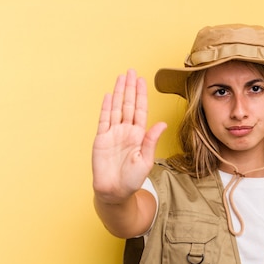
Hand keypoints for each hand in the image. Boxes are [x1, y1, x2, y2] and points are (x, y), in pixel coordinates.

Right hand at [92, 69, 166, 203]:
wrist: (115, 191)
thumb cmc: (132, 179)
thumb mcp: (146, 160)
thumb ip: (151, 141)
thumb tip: (162, 124)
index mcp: (139, 135)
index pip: (140, 110)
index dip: (141, 95)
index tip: (142, 81)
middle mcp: (126, 131)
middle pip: (128, 104)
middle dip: (130, 88)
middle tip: (131, 71)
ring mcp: (113, 134)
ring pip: (116, 108)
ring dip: (118, 93)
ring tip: (121, 77)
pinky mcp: (101, 139)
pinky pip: (103, 120)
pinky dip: (105, 107)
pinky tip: (108, 95)